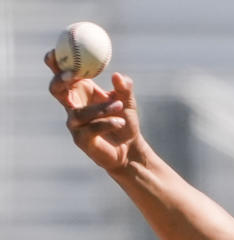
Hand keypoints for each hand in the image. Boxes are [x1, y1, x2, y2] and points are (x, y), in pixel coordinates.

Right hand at [44, 49, 141, 171]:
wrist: (130, 148)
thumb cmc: (125, 120)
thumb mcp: (128, 101)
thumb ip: (124, 88)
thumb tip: (118, 76)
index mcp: (80, 91)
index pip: (62, 73)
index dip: (55, 62)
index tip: (56, 50)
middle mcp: (72, 106)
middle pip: (56, 89)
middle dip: (60, 80)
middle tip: (73, 74)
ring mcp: (74, 123)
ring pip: (79, 112)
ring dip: (100, 108)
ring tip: (119, 106)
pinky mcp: (81, 140)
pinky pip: (91, 128)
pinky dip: (107, 123)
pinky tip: (121, 122)